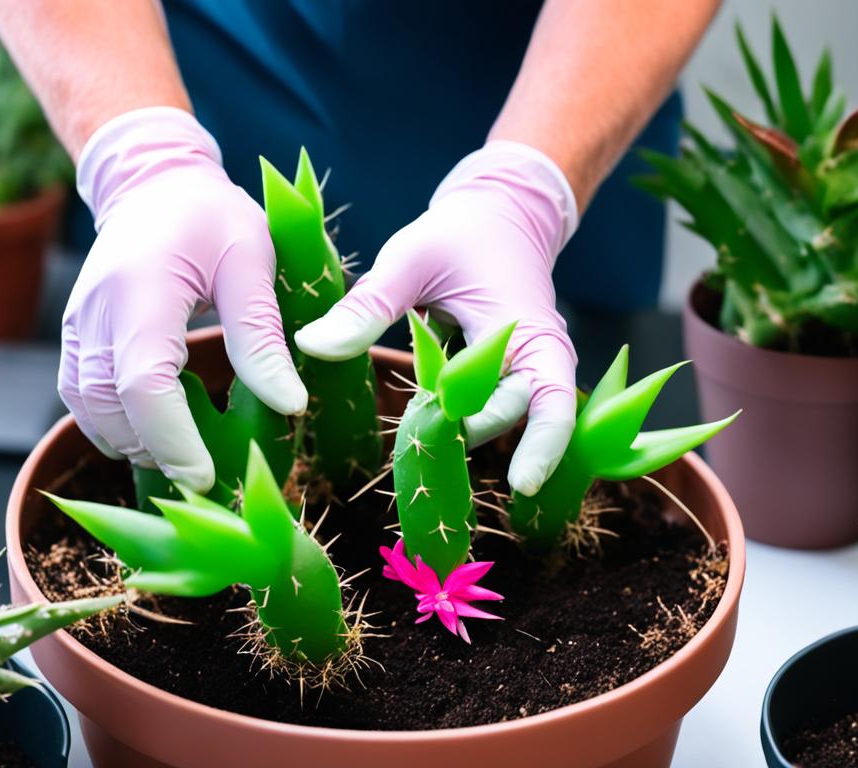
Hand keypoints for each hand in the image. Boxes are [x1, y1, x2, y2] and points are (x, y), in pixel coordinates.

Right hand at [61, 107, 306, 491]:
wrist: (155, 185)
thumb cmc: (211, 217)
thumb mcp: (252, 262)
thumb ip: (262, 334)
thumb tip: (290, 404)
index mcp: (142, 290)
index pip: (144, 381)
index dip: (172, 438)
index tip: (206, 476)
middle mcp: (95, 312)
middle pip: (109, 405)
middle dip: (155, 451)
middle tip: (206, 480)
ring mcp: (77, 325)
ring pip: (88, 407)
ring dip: (132, 442)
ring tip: (184, 460)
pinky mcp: (75, 336)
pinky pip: (81, 395)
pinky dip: (113, 425)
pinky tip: (154, 435)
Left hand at [295, 141, 579, 495]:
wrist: (499, 213)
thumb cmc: (458, 233)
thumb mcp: (409, 259)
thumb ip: (367, 306)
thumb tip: (310, 347)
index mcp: (524, 330)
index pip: (547, 403)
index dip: (542, 448)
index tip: (519, 485)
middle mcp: (538, 357)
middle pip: (511, 418)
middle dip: (465, 429)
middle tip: (417, 429)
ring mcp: (526, 370)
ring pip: (497, 419)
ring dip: (457, 425)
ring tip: (415, 425)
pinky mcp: (507, 377)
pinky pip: (487, 410)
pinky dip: (456, 417)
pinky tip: (424, 423)